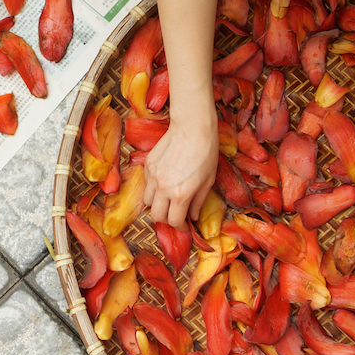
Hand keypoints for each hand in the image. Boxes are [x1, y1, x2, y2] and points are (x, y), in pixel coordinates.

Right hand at [143, 105, 218, 230]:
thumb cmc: (206, 152)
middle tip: (175, 215)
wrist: (192, 128)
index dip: (179, 226)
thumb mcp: (208, 181)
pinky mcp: (147, 166)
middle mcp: (163, 188)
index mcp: (181, 194)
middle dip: (166, 219)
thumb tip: (192, 217)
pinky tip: (164, 181)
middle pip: (156, 216)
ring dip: (157, 204)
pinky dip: (153, 188)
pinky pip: (146, 184)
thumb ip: (198, 202)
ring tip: (167, 199)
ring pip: (148, 202)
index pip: (174, 221)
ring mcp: (152, 176)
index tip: (183, 225)